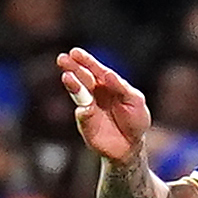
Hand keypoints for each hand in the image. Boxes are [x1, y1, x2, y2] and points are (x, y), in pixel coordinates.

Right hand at [58, 48, 149, 164]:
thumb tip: (108, 74)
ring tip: (67, 76)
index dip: (86, 61)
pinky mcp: (85, 121)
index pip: (96, 70)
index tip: (75, 52)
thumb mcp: (135, 101)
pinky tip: (85, 106)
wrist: (131, 145)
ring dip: (72, 84)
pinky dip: (83, 110)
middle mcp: (95, 92)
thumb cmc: (135, 120)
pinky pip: (82, 114)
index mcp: (108, 84)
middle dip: (72, 68)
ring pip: (78, 92)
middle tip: (62, 59)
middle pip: (82, 77)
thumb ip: (122, 88)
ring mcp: (88, 106)